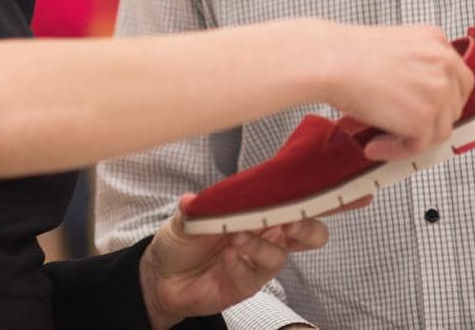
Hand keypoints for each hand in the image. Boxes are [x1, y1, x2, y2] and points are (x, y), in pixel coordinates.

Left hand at [139, 204, 327, 328]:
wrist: (162, 275)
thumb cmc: (185, 239)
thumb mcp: (189, 215)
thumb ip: (197, 206)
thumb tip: (192, 199)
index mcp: (263, 212)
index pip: (297, 202)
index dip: (306, 196)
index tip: (298, 189)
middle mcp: (268, 237)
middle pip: (312, 234)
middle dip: (307, 226)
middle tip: (290, 221)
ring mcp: (258, 263)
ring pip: (279, 256)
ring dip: (258, 245)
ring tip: (235, 237)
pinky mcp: (245, 286)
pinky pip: (252, 276)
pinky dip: (239, 264)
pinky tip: (225, 256)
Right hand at [317, 23, 472, 160]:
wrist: (333, 61)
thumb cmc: (350, 54)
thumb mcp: (396, 47)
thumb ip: (416, 66)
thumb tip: (418, 96)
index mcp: (436, 41)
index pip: (459, 78)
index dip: (445, 99)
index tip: (431, 110)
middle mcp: (443, 63)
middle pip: (454, 105)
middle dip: (432, 121)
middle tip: (406, 128)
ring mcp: (438, 91)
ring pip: (440, 129)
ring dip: (413, 139)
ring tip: (382, 138)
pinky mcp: (423, 118)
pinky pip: (419, 146)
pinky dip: (396, 151)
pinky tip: (375, 145)